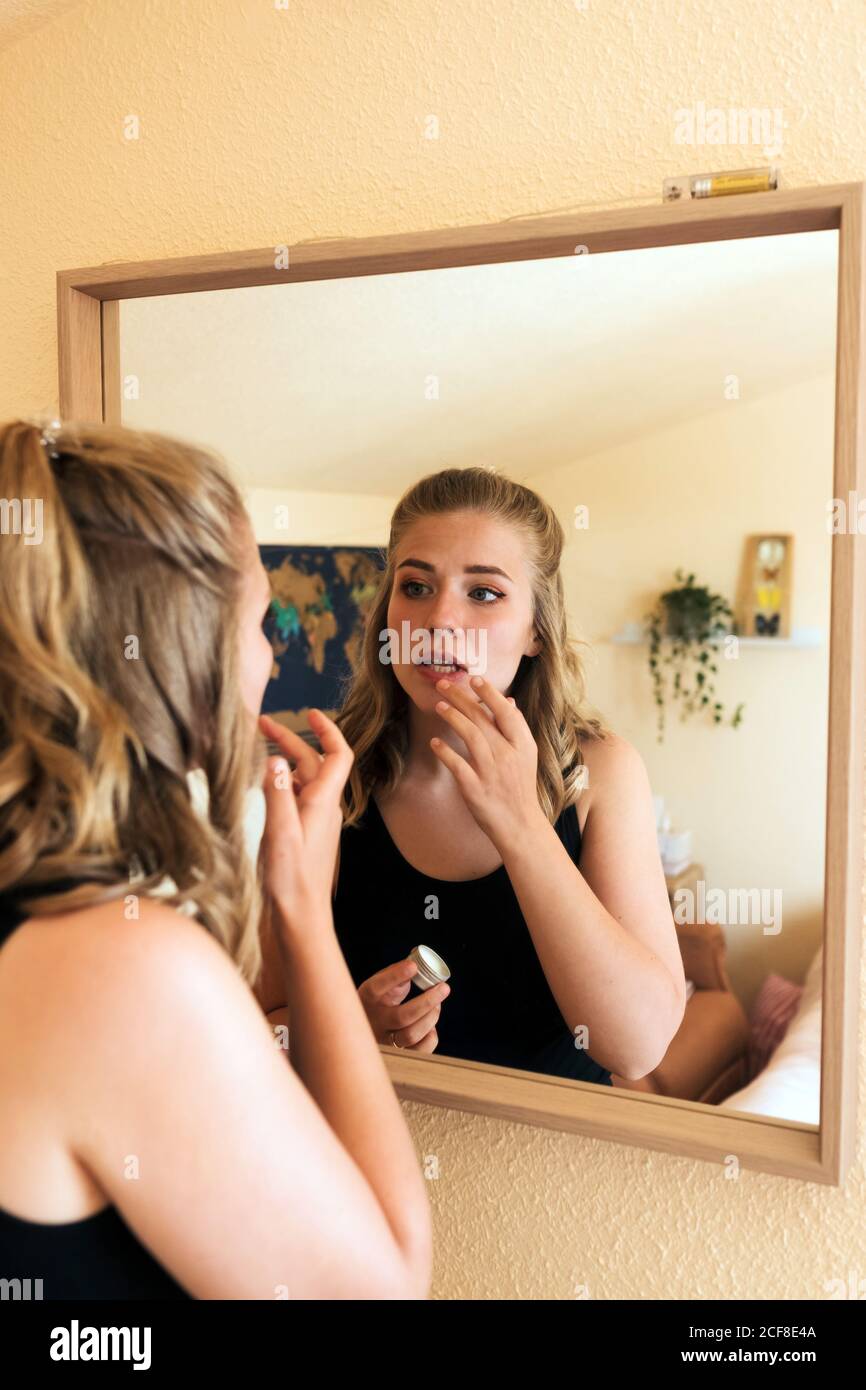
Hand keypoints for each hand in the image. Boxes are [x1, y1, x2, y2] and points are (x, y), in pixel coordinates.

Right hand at [257, 710, 352, 924]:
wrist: (300, 919)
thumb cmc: (292, 882)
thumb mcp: (280, 834)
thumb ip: (277, 795)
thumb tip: (274, 759)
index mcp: (322, 803)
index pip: (337, 755)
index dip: (327, 730)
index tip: (309, 712)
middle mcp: (322, 808)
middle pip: (312, 762)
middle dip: (289, 739)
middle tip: (260, 723)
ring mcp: (312, 821)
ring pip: (301, 779)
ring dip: (283, 760)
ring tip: (256, 747)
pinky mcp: (301, 834)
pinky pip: (293, 798)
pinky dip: (279, 782)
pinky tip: (262, 784)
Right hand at [358, 959, 450, 1052]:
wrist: (362, 1032)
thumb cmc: (379, 1003)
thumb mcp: (380, 989)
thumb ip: (395, 977)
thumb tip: (416, 967)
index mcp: (366, 1000)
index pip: (376, 988)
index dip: (395, 976)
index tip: (413, 966)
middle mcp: (374, 1023)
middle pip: (401, 1016)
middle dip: (427, 1001)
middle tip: (444, 988)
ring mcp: (385, 1043)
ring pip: (411, 1035)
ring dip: (430, 1017)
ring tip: (437, 1004)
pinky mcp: (399, 1055)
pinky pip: (420, 1050)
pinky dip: (430, 1035)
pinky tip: (429, 1025)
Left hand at [430, 675, 544, 856]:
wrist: (520, 825)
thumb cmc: (520, 787)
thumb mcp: (527, 755)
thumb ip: (517, 728)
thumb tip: (509, 701)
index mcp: (522, 745)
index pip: (506, 711)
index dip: (490, 693)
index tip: (474, 679)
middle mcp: (508, 755)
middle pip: (482, 719)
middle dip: (461, 698)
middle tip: (444, 685)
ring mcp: (491, 772)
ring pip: (470, 736)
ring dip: (453, 718)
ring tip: (439, 706)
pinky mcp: (475, 789)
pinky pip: (458, 765)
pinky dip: (445, 752)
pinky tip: (435, 742)